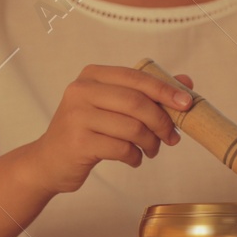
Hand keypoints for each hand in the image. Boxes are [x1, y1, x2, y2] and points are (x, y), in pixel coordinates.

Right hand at [20, 64, 193, 193]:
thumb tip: (186, 81)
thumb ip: (145, 93)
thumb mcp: (112, 107)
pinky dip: (135, 157)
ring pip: (132, 128)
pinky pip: (122, 149)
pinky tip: (133, 159)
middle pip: (137, 103)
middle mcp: (81, 90)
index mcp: (92, 75)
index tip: (187, 104)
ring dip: (150, 143)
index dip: (165, 90)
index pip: (137, 77)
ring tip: (151, 150)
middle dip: (162, 122)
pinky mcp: (79, 142)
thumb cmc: (86, 131)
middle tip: (172, 137)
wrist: (48, 161)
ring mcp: (77, 116)